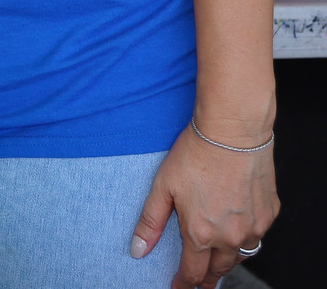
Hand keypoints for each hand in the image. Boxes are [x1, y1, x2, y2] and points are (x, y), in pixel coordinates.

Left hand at [130, 123, 277, 287]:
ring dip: (227, 262)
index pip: (192, 272)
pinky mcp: (269, 214)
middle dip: (206, 279)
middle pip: (218, 269)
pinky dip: (246, 239)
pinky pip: (257, 236)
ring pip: (241, 256)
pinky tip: (237, 234)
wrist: (233, 133)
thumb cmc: (195, 155)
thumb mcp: (162, 187)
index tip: (177, 287)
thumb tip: (138, 250)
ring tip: (217, 264)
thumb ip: (150, 222)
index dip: (183, 283)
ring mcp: (254, 227)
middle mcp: (231, 237)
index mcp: (201, 233)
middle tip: (199, 284)